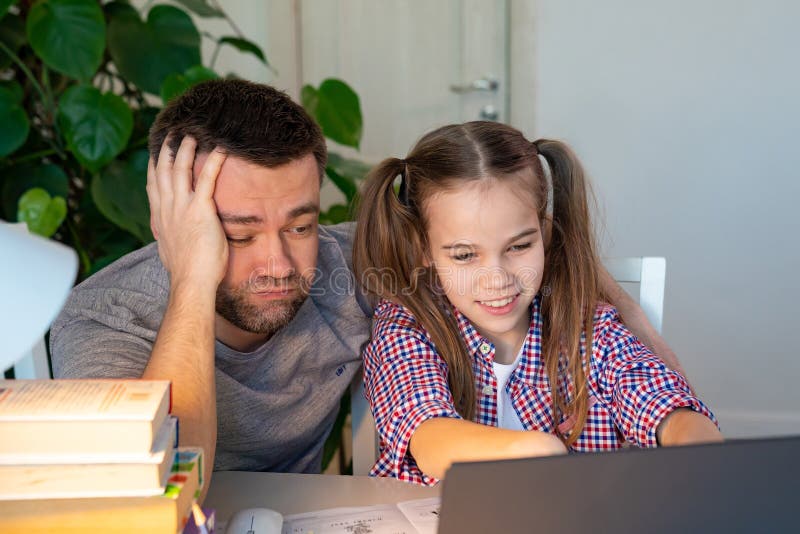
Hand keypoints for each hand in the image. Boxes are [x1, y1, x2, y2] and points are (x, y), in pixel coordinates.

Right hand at [147, 136, 227, 288]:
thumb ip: (169, 237)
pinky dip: (214, 161)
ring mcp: (182, 207)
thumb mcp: (170, 250)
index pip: (153, 185)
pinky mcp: (200, 209)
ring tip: (193, 134)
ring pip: (181, 169)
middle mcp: (167, 208)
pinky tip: (221, 148)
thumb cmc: (186, 272)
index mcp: (160, 218)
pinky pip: (207, 178)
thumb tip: (168, 237)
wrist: (191, 282)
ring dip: (187, 149)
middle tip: (173, 133)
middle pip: (164, 171)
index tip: (157, 152)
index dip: (155, 166)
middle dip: (167, 149)